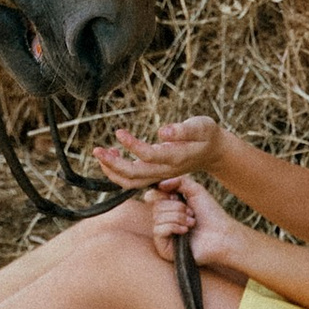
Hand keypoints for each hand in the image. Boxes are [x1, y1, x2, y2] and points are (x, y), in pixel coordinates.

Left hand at [91, 114, 224, 188]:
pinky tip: (112, 153)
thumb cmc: (205, 134)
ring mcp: (159, 175)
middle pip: (135, 175)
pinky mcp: (154, 174)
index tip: (119, 132)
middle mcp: (166, 171)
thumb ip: (184, 129)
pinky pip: (133, 180)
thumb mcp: (201, 126)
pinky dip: (117, 171)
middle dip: (113, 164)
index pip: (149, 156)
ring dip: (112, 170)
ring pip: (131, 182)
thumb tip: (163, 132)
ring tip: (100, 152)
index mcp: (176, 158)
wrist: (212, 152)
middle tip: (96, 150)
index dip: (132, 146)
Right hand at [145, 175, 238, 268]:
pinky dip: (173, 227)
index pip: (152, 196)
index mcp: (169, 207)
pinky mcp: (163, 248)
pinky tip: (185, 231)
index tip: (177, 196)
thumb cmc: (211, 213)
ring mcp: (163, 235)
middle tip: (191, 213)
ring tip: (192, 223)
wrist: (221, 234)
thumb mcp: (195, 190)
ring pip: (157, 218)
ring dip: (178, 217)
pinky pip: (158, 230)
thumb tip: (159, 184)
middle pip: (155, 206)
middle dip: (177, 207)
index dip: (163, 193)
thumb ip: (178, 181)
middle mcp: (164, 220)